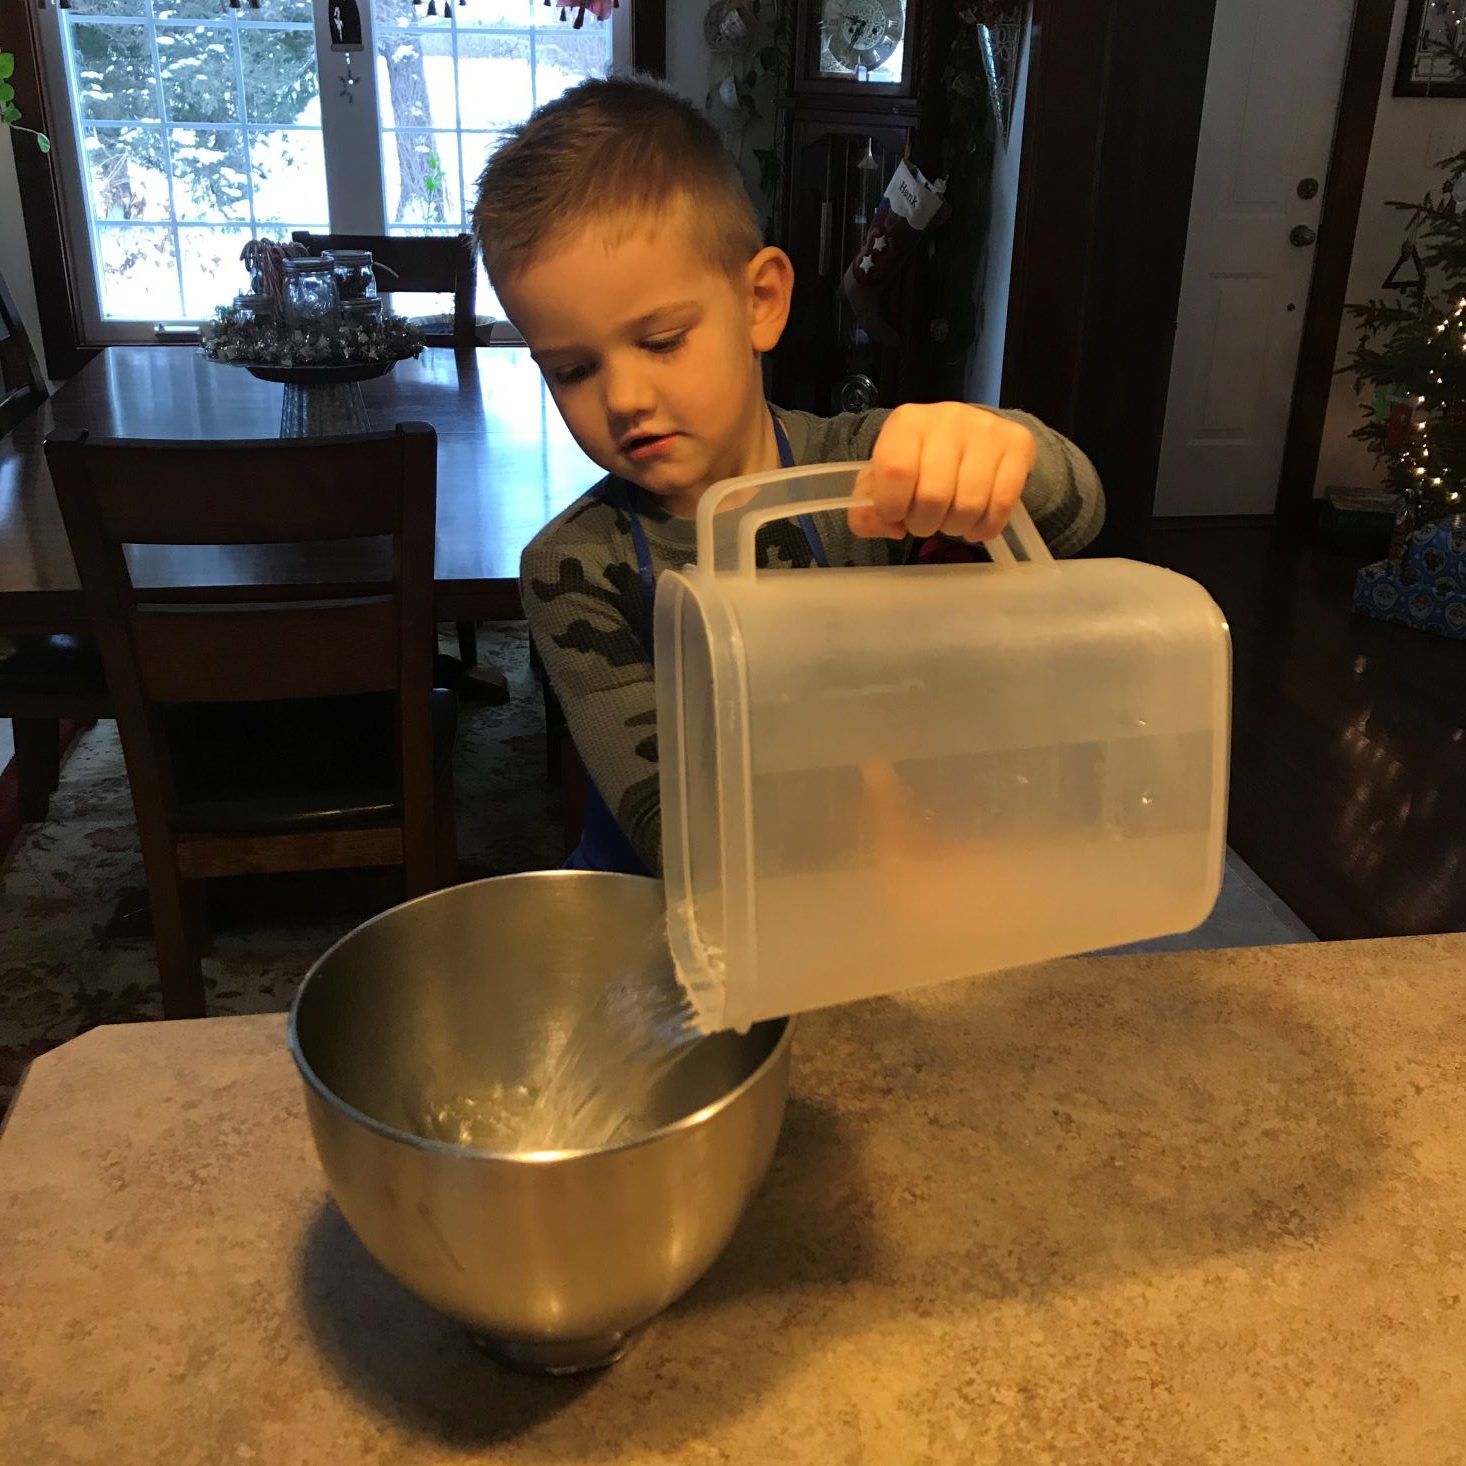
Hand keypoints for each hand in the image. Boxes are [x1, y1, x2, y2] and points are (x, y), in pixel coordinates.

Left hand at [848, 403, 1036, 542]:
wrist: (971, 438)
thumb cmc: (919, 464)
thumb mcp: (884, 481)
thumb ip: (867, 509)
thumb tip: (890, 525)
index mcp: (907, 421)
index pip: (896, 471)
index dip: (892, 506)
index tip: (896, 514)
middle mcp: (947, 418)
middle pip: (934, 495)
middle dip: (924, 523)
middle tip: (925, 520)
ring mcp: (986, 429)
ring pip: (969, 504)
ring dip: (955, 527)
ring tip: (950, 520)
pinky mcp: (1018, 445)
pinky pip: (1001, 505)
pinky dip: (985, 528)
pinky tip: (975, 524)